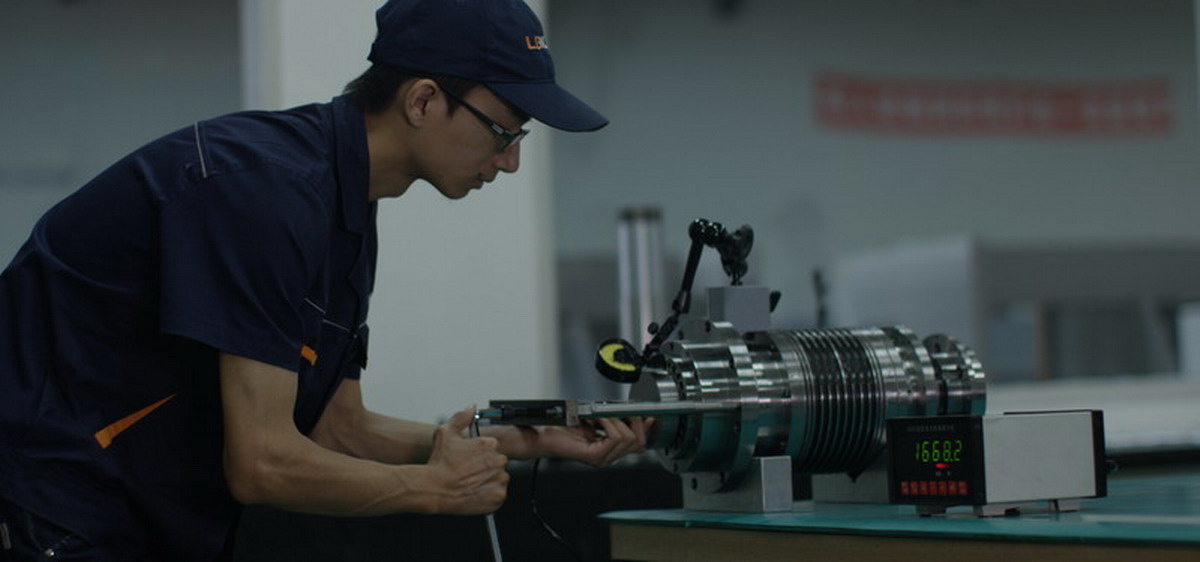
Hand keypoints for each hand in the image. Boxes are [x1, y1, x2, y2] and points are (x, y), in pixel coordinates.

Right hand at [422, 407, 509, 514]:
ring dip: (488, 479)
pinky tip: (474, 491)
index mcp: (489, 445)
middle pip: (497, 462)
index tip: (469, 459)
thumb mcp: (445, 433)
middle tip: (469, 471)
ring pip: (499, 478)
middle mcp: (498, 461)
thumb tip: (471, 408)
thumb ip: (461, 418)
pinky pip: (498, 494)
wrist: (434, 488)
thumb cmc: (439, 463)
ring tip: (471, 482)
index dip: (479, 454)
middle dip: (485, 466)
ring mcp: (499, 479)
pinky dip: (489, 494)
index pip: (491, 447)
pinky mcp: (498, 496)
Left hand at [536, 417, 653, 467]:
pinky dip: (609, 422)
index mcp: (610, 450)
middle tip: (620, 411)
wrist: (543, 434)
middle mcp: (608, 457)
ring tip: (601, 415)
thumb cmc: (562, 427)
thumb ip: (614, 419)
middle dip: (634, 421)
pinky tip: (597, 418)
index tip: (650, 416)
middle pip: (639, 442)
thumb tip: (632, 413)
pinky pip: (614, 437)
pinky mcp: (594, 456)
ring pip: (628, 438)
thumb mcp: (595, 419)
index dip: (647, 429)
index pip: (640, 444)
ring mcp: (602, 459)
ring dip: (616, 420)